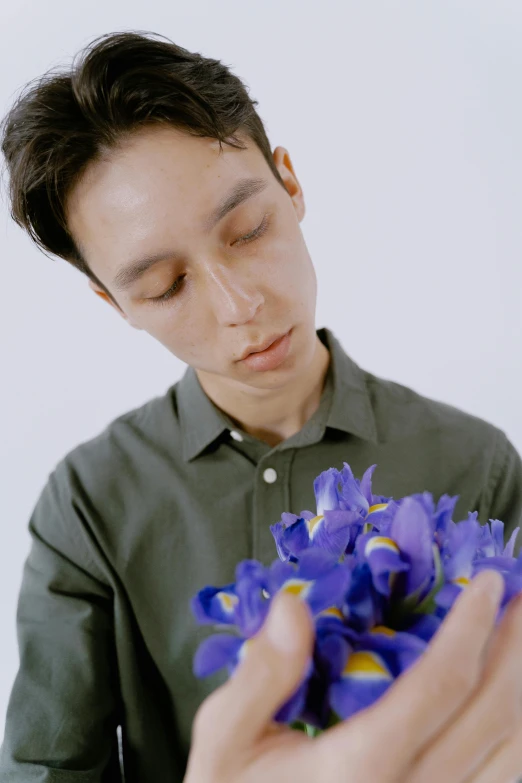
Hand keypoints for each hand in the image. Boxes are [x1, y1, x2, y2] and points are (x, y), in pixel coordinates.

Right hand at [184, 570, 521, 782]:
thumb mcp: (226, 739)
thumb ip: (260, 674)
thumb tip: (292, 609)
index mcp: (361, 767)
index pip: (440, 684)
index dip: (473, 627)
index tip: (489, 584)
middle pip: (492, 716)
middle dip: (517, 648)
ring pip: (510, 756)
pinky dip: (517, 740)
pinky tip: (512, 710)